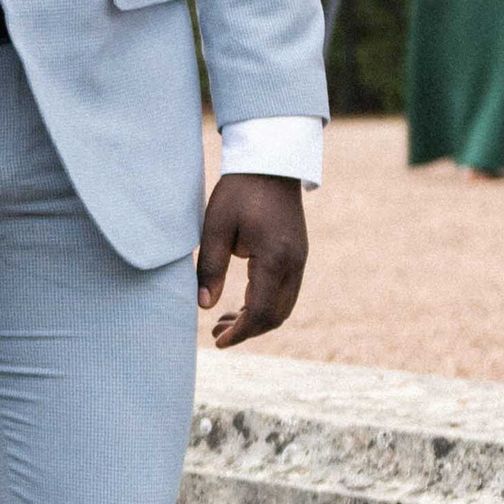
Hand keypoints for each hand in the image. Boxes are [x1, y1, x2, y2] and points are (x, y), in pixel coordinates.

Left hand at [196, 173, 307, 348]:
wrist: (271, 162)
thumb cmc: (239, 191)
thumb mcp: (216, 227)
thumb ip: (209, 268)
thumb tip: (203, 306)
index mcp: (275, 259)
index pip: (259, 312)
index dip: (239, 333)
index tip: (217, 341)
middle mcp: (294, 264)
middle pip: (275, 316)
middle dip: (247, 330)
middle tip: (216, 332)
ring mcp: (300, 260)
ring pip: (284, 306)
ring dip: (257, 319)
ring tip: (224, 320)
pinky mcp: (298, 254)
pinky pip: (286, 291)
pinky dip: (266, 304)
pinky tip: (242, 302)